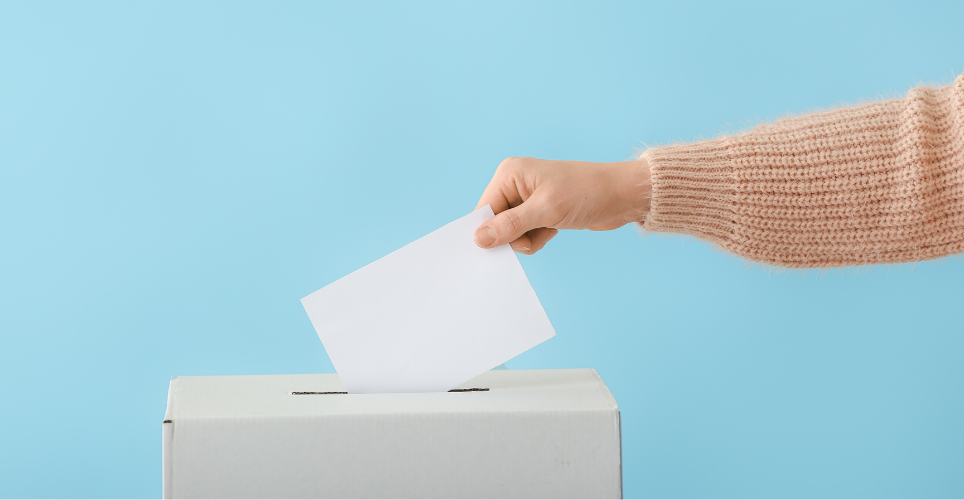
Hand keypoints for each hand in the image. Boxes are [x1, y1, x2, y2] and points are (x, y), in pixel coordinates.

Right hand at [474, 157, 651, 254]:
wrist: (622, 196)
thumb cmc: (586, 193)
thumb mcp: (545, 211)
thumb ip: (510, 225)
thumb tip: (478, 238)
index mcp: (510, 174)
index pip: (484, 209)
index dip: (491, 231)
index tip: (507, 245)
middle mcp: (515, 183)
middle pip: (496, 222)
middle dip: (514, 236)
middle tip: (534, 235)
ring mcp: (528, 198)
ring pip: (511, 232)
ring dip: (528, 239)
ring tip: (549, 229)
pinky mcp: (541, 211)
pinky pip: (526, 233)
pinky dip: (538, 238)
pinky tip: (554, 230)